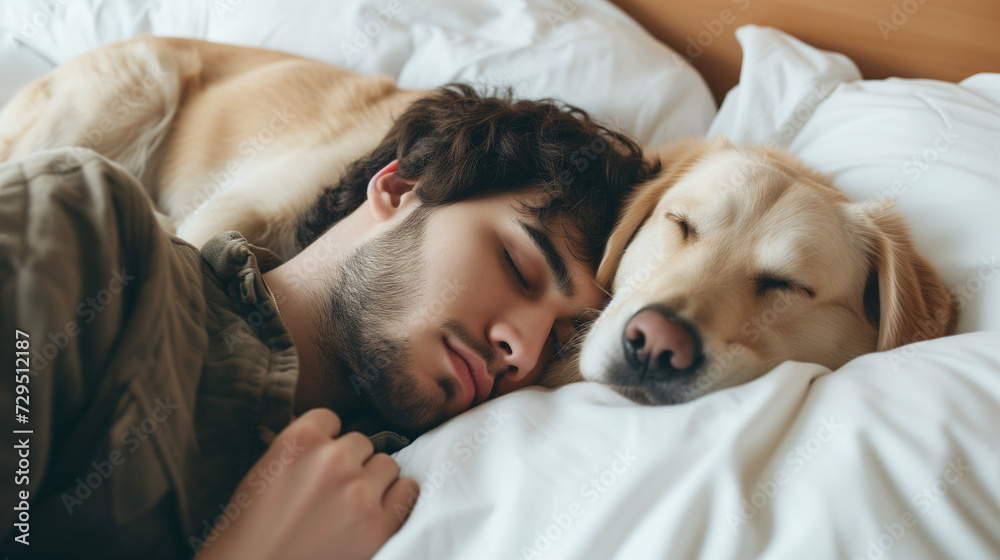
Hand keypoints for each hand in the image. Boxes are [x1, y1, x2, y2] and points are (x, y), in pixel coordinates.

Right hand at [197, 408, 418, 559]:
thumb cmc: (248, 533)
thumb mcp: (261, 475)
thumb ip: (296, 450)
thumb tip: (322, 433)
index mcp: (298, 440)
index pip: (331, 419)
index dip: (326, 443)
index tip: (319, 463)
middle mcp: (332, 459)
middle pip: (362, 443)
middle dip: (350, 464)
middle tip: (332, 493)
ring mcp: (359, 491)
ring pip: (387, 464)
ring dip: (373, 482)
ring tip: (351, 507)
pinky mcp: (380, 524)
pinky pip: (408, 491)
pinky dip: (396, 501)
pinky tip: (377, 515)